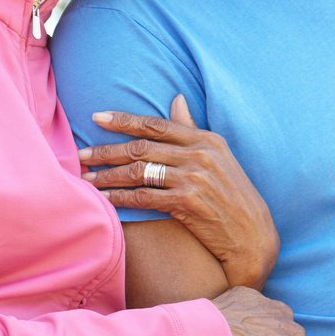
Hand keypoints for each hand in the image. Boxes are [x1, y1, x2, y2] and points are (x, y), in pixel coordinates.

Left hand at [78, 96, 279, 288]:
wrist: (253, 236)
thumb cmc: (233, 197)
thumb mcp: (218, 158)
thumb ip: (192, 130)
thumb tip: (177, 99)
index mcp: (206, 139)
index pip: (156, 125)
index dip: (124, 120)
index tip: (97, 118)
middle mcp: (200, 154)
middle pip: (142, 147)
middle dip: (107, 150)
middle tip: (81, 154)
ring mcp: (194, 178)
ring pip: (139, 171)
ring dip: (108, 176)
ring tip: (86, 178)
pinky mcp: (188, 202)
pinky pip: (144, 197)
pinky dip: (120, 198)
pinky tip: (104, 200)